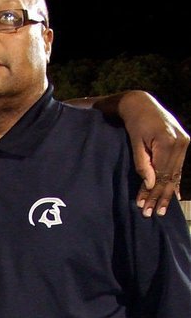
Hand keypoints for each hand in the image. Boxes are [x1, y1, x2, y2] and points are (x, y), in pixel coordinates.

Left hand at [118, 91, 188, 216]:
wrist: (142, 104)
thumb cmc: (135, 123)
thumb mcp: (135, 143)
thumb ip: (142, 163)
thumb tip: (150, 184)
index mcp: (167, 142)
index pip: (159, 174)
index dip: (151, 192)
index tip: (142, 206)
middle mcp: (180, 143)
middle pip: (169, 176)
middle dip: (158, 197)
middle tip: (150, 213)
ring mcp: (184, 143)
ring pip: (175, 174)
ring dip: (166, 193)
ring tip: (159, 210)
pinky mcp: (184, 143)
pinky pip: (179, 167)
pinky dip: (175, 182)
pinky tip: (173, 197)